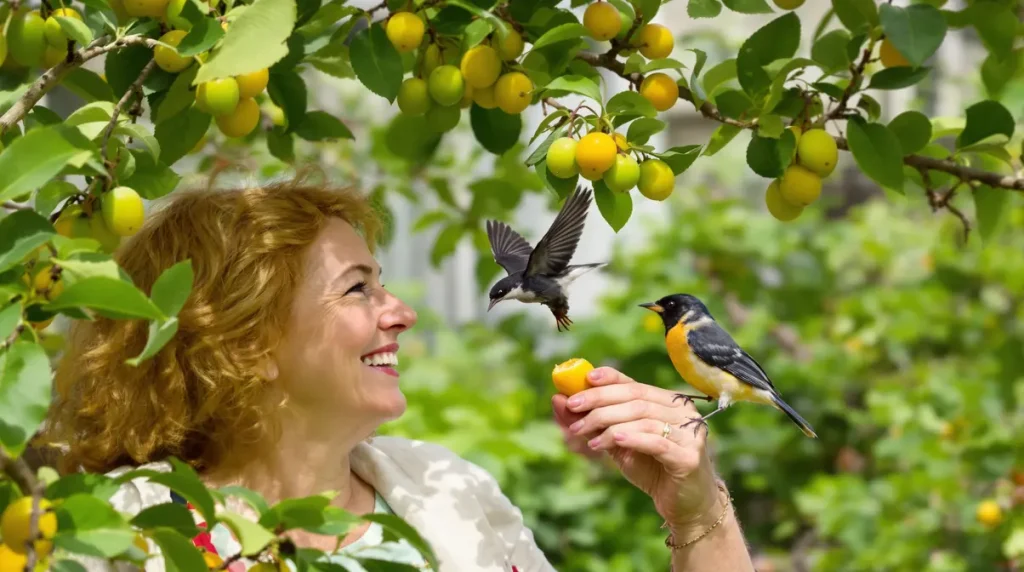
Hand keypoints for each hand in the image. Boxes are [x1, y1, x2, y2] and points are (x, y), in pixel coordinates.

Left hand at [551, 367, 724, 532]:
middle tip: (572, 409)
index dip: (608, 379)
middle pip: (635, 398)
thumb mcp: (618, 444)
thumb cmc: (653, 470)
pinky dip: (630, 438)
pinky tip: (611, 441)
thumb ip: (593, 422)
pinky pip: (655, 441)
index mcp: (668, 402)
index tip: (584, 379)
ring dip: (608, 424)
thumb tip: (559, 399)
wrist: (686, 505)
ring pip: (642, 417)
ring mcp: (689, 432)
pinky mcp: (689, 456)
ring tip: (585, 436)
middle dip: (599, 401)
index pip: (634, 384)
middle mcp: (682, 412)